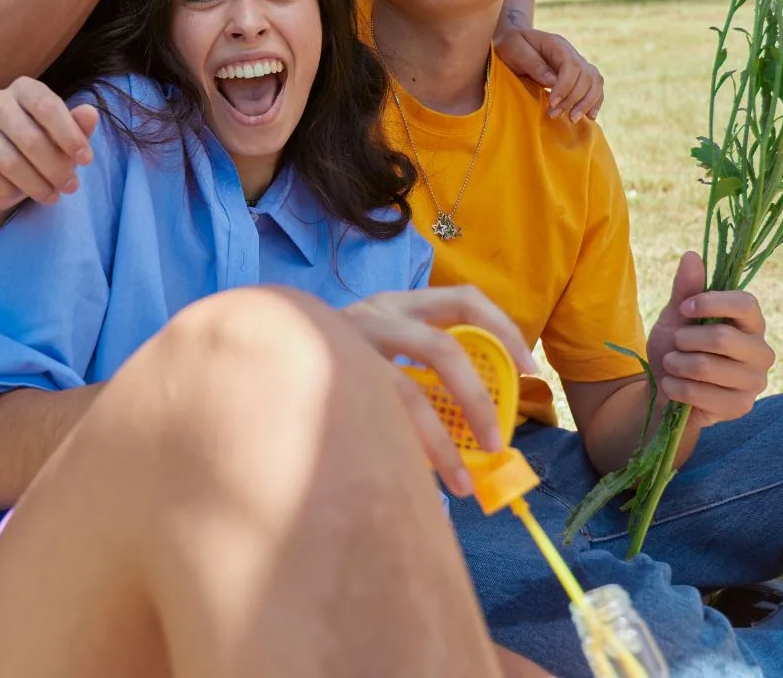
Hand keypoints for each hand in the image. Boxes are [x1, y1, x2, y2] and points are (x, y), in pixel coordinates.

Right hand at [0, 77, 98, 208]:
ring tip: (51, 196)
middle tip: (71, 187)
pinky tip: (15, 194)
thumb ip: (77, 126)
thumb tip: (91, 113)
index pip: (47, 106)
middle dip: (55, 168)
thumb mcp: (61, 137)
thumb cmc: (36, 149)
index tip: (86, 160)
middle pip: (30, 137)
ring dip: (35, 185)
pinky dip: (5, 190)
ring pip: (8, 161)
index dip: (69, 135)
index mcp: (23, 88)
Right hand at [342, 286, 538, 497]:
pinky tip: (417, 483)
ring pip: (406, 390)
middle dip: (479, 399)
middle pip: (443, 345)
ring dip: (443, 441)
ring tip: (464, 483)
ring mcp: (343, 347)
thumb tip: (481, 433)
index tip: (529, 371)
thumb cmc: (329, 364)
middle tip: (498, 443)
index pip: (463, 299)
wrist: (253, 351)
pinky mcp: (322, 379)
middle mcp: (372, 313)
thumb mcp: (378, 351)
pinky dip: (405, 454)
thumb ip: (420, 373)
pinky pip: (374, 420)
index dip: (503, 330)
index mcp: (396, 302)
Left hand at [494, 26, 603, 121]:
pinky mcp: (577, 75)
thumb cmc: (509, 45)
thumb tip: (552, 81)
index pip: (572, 65)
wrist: (512, 41)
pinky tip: (589, 116)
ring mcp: (577, 63)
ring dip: (587, 102)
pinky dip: (594, 101)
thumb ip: (532, 63)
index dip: (565, 86)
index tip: (552, 102)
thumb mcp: (513, 48)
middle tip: (554, 114)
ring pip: (595, 81)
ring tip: (572, 119)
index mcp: (556, 44)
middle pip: (586, 76)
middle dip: (573, 99)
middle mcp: (571, 52)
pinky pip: (595, 87)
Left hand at [644, 253, 773, 430]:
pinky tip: (674, 386)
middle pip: (723, 337)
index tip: (685, 308)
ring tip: (672, 364)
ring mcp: (755, 381)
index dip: (712, 303)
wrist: (668, 389)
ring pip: (707, 366)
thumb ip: (686, 289)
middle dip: (685, 339)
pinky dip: (676, 387)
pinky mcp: (741, 406)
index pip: (746, 303)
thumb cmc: (677, 347)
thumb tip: (692, 255)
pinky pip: (701, 393)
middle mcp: (761, 351)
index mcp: (751, 322)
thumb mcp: (676, 316)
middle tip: (674, 344)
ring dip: (676, 364)